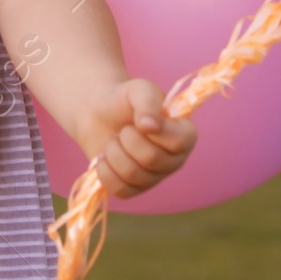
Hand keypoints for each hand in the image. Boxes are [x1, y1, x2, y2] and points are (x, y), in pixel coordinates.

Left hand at [76, 77, 196, 198]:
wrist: (97, 113)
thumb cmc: (124, 99)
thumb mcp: (138, 89)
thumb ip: (148, 101)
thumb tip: (150, 126)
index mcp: (183, 135)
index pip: (181, 142)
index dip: (158, 131)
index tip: (140, 120)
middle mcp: (173, 160)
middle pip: (152, 159)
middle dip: (128, 138)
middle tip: (123, 128)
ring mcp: (153, 178)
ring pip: (133, 175)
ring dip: (114, 151)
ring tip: (114, 140)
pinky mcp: (133, 190)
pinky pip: (120, 190)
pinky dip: (105, 170)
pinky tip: (104, 157)